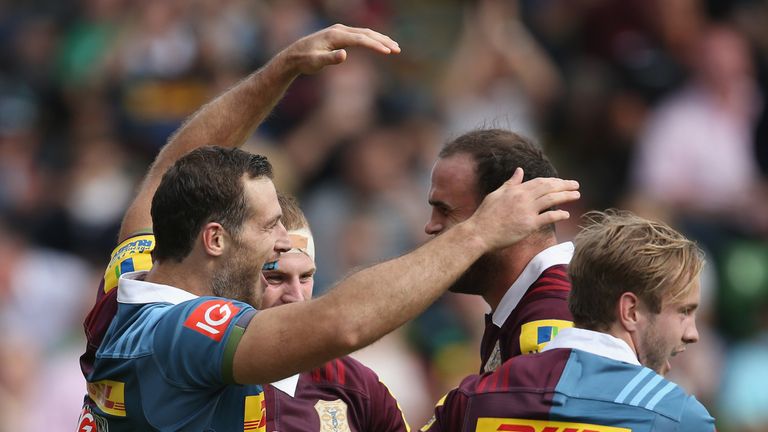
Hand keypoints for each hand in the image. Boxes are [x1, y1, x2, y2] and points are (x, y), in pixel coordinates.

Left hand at [274, 24, 399, 75]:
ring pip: (365, 33)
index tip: (388, 52)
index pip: (360, 39)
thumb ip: (330, 59)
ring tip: (394, 47)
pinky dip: (372, 39)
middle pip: (366, 33)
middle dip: (383, 41)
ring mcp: (340, 31)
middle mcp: (339, 30)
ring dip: (380, 39)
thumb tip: (344, 55)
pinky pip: (360, 35)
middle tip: (397, 50)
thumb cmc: (304, 61)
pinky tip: (380, 45)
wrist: (294, 56)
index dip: (375, 46)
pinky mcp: (340, 35)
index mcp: (336, 35)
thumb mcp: (315, 63)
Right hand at [467, 168, 579, 249]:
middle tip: (576, 185)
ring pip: (551, 199)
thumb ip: (511, 183)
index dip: (554, 181)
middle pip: (549, 188)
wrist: (479, 232)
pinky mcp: (528, 225)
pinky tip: (566, 214)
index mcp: (516, 190)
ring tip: (576, 195)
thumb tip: (519, 170)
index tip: (563, 182)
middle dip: (564, 185)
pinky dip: (559, 215)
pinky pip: (548, 217)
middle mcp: (523, 198)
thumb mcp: (497, 194)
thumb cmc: (486, 215)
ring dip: (566, 196)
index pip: (540, 182)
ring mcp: (527, 211)